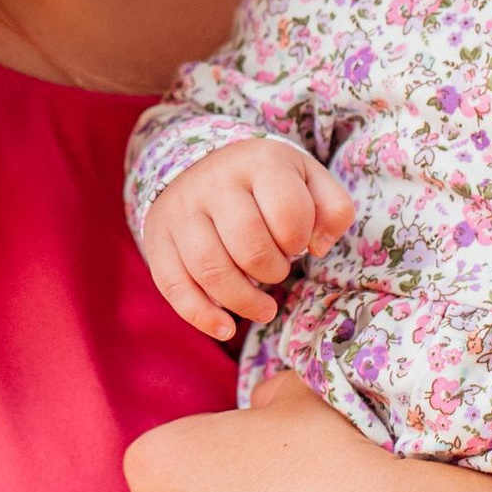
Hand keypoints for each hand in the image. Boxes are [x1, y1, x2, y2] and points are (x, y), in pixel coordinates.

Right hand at [140, 139, 353, 342]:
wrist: (201, 163)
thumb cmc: (267, 182)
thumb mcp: (309, 178)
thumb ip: (333, 208)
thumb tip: (318, 248)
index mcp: (258, 163)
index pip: (288, 213)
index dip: (300, 240)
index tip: (297, 243)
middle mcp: (214, 183)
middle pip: (249, 245)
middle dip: (273, 272)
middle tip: (276, 271)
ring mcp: (181, 211)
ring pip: (210, 269)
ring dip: (244, 301)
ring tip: (263, 308)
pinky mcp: (157, 239)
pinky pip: (173, 286)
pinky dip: (201, 316)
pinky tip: (225, 327)